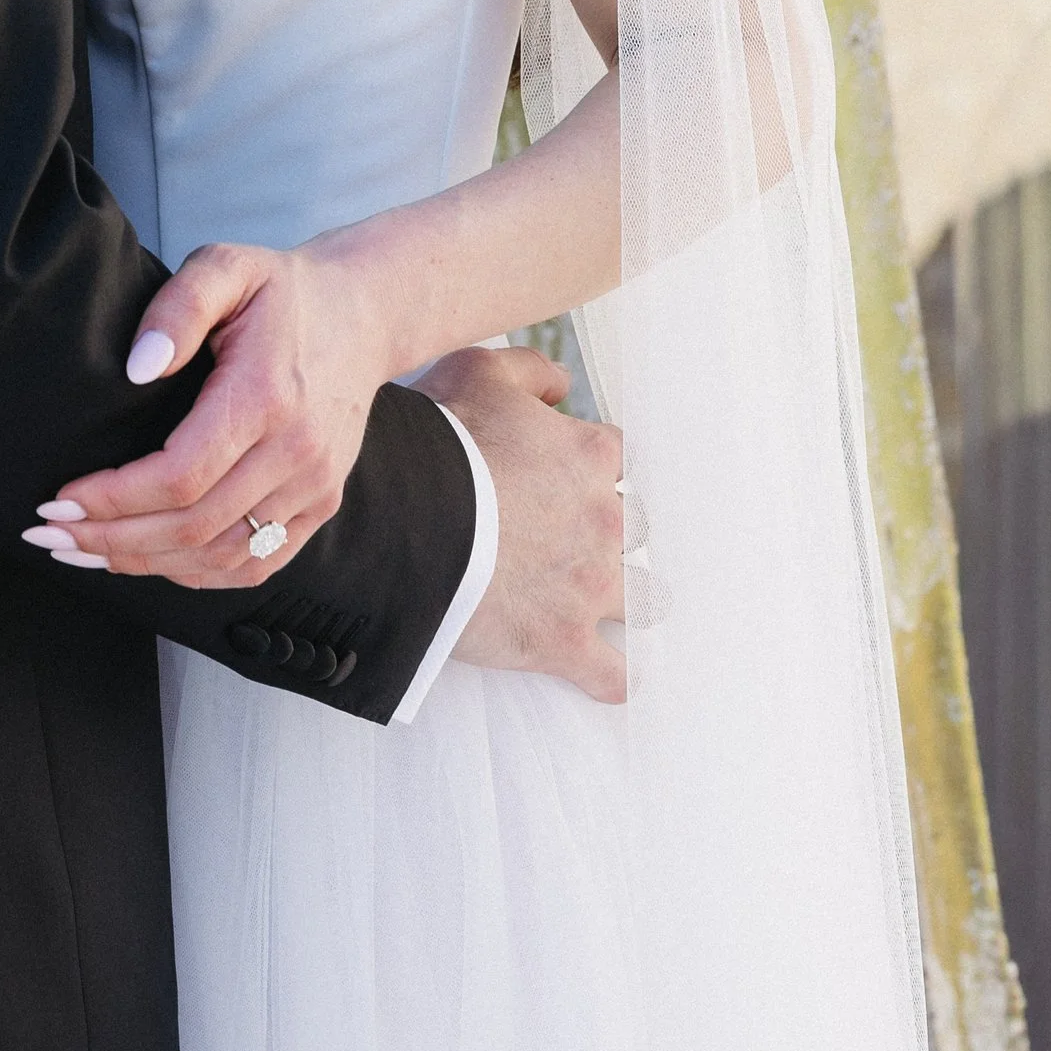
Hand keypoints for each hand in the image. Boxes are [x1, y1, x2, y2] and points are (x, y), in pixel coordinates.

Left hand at [25, 240, 402, 589]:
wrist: (362, 314)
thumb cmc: (280, 289)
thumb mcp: (226, 266)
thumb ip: (178, 307)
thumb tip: (137, 368)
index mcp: (267, 396)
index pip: (181, 475)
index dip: (114, 498)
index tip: (59, 496)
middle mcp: (297, 453)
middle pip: (193, 526)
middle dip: (111, 537)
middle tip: (49, 533)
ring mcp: (315, 487)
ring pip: (220, 557)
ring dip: (144, 563)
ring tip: (83, 551)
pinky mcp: (321, 505)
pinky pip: (256, 564)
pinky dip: (196, 574)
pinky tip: (148, 561)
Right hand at [422, 344, 626, 703]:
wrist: (407, 520)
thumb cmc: (439, 443)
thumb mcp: (479, 372)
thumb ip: (530, 370)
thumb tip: (561, 384)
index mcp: (588, 456)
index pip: (621, 457)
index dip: (598, 465)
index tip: (578, 475)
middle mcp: (603, 520)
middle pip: (639, 528)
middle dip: (619, 533)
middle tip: (589, 539)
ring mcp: (589, 586)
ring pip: (642, 600)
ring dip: (634, 603)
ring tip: (624, 610)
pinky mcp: (565, 641)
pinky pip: (613, 673)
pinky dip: (616, 678)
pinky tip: (617, 679)